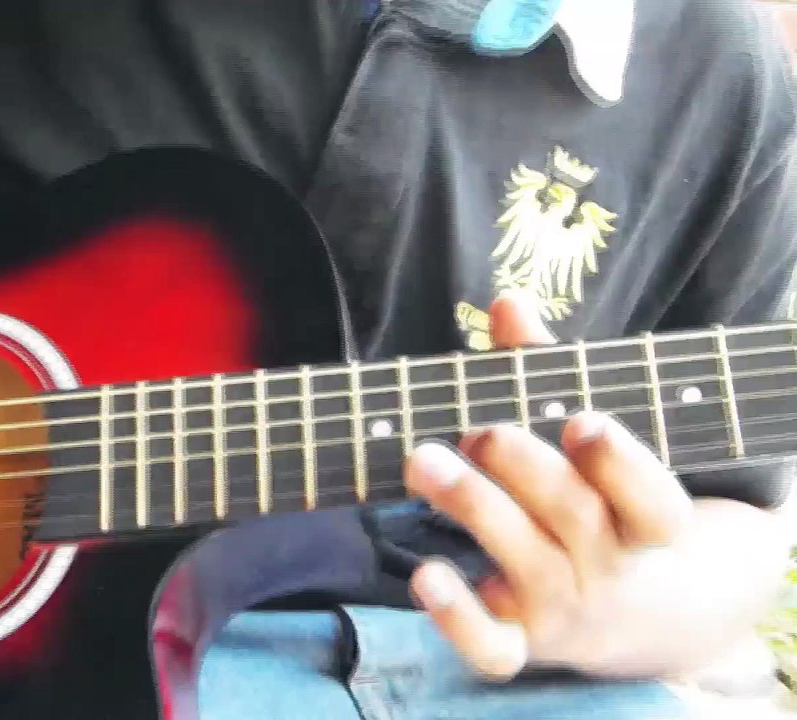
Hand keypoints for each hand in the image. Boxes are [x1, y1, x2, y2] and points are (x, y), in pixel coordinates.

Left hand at [403, 290, 696, 679]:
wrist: (628, 612)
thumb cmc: (599, 501)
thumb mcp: (589, 441)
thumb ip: (545, 373)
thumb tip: (506, 302)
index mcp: (648, 522)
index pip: (653, 500)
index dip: (622, 464)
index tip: (583, 421)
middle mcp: (611, 569)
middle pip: (574, 521)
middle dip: (525, 471)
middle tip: (479, 431)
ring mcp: (565, 611)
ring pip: (528, 568)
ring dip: (476, 512)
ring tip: (421, 462)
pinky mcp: (519, 645)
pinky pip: (493, 649)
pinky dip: (459, 619)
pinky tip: (423, 576)